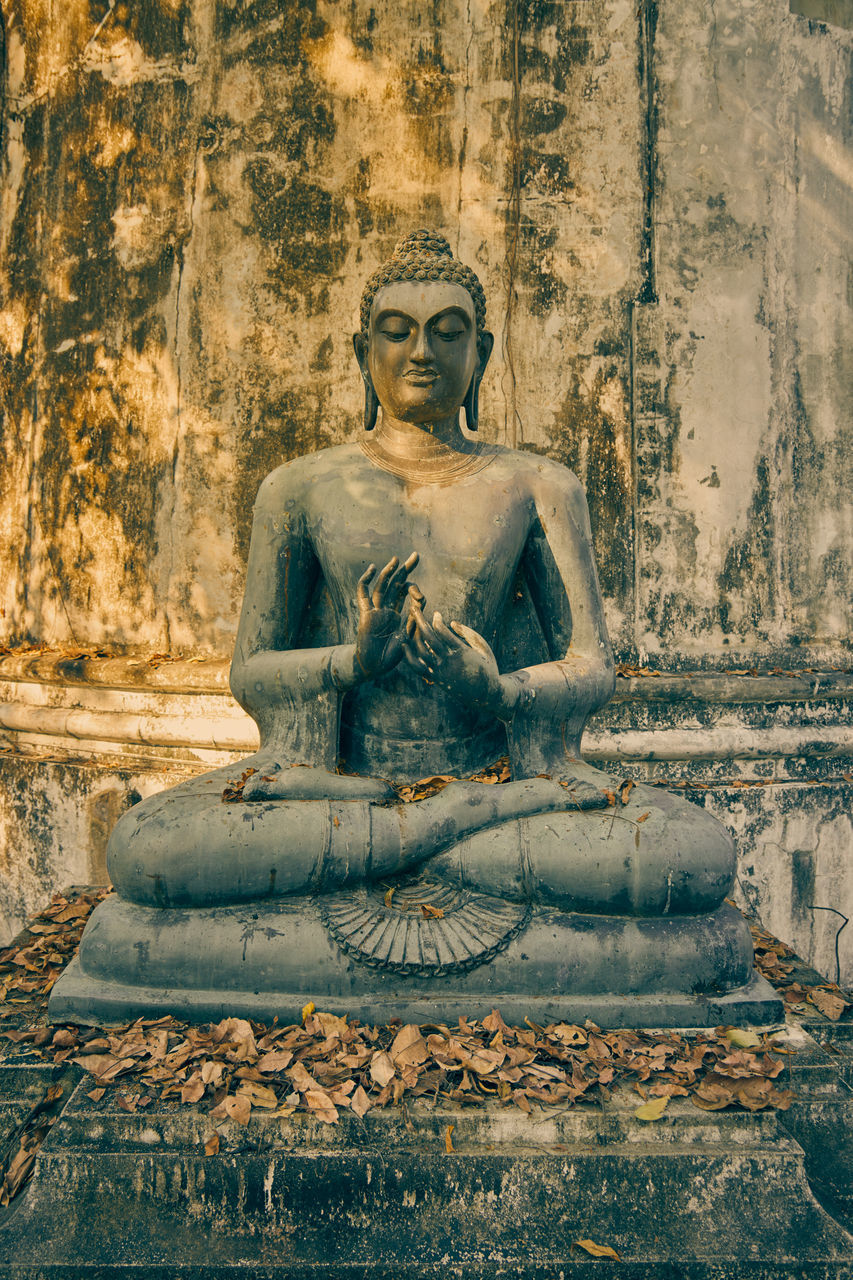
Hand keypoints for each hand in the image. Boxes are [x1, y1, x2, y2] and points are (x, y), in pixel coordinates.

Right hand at [354, 554, 419, 679]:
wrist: (375, 667)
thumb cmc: (391, 656)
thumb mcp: (409, 638)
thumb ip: (414, 622)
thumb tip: (420, 604)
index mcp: (398, 615)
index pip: (406, 594)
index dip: (415, 590)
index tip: (421, 598)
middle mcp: (387, 609)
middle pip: (396, 584)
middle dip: (405, 569)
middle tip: (416, 555)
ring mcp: (375, 610)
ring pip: (382, 586)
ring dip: (389, 572)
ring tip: (397, 559)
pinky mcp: (365, 614)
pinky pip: (363, 594)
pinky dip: (365, 580)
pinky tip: (372, 569)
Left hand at [404, 606, 518, 719]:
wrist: (485, 695)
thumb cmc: (487, 667)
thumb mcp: (483, 647)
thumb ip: (468, 633)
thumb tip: (451, 622)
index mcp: (462, 653)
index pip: (443, 632)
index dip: (437, 620)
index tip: (436, 613)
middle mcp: (449, 662)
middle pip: (429, 638)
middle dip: (420, 621)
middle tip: (414, 608)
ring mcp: (441, 671)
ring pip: (421, 651)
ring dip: (414, 636)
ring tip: (411, 625)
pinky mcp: (436, 679)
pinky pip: (418, 668)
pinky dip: (409, 656)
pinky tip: (405, 646)